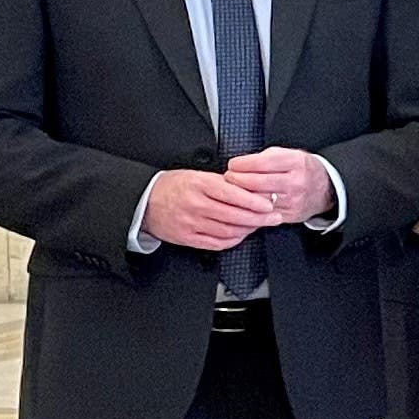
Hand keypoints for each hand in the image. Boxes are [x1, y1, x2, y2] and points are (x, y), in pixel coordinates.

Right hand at [142, 167, 281, 251]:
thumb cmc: (173, 186)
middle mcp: (195, 205)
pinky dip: (232, 240)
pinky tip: (241, 234)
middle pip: (234, 215)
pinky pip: (216, 243)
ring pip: (227, 231)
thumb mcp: (196, 175)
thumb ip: (222, 183)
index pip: (233, 194)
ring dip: (247, 229)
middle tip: (274, 218)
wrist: (145, 201)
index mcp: (199, 185)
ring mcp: (191, 223)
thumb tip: (250, 188)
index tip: (269, 204)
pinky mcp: (187, 238)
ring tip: (259, 225)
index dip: (254, 201)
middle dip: (259, 218)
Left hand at [224, 148, 334, 222]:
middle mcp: (296, 182)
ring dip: (241, 196)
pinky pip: (264, 214)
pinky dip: (250, 209)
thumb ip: (267, 157)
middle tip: (228, 177)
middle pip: (258, 183)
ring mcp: (293, 201)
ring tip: (233, 191)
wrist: (326, 189)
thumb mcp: (289, 154)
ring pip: (259, 200)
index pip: (262, 163)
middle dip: (237, 180)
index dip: (242, 164)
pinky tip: (242, 204)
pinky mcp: (289, 215)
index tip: (233, 164)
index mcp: (296, 162)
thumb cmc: (303, 170)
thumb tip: (242, 164)